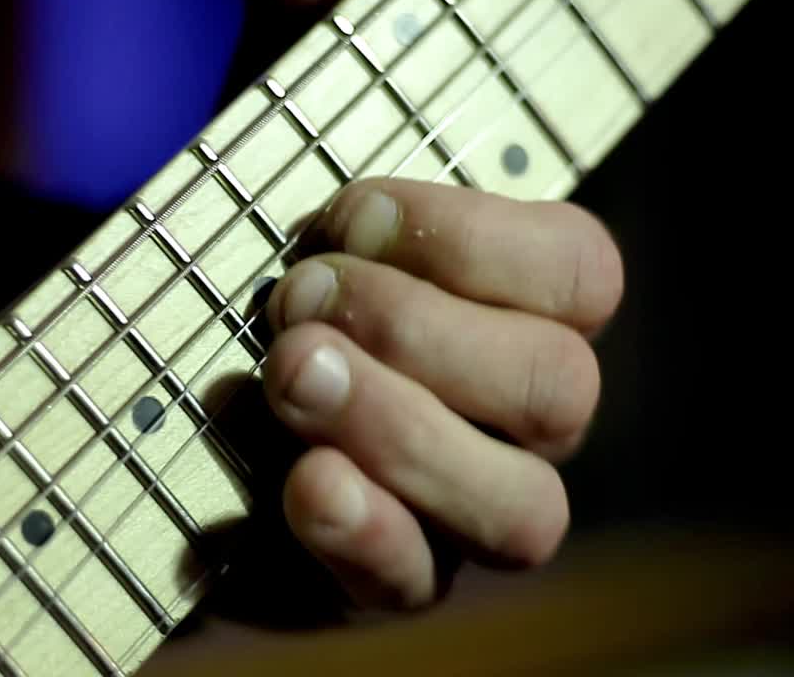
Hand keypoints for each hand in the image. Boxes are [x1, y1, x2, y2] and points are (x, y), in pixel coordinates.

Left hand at [261, 178, 623, 609]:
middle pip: (560, 387)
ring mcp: (474, 518)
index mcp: (533, 318)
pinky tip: (308, 483)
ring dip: (398, 428)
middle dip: (416, 330)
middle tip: (297, 300)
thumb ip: (350, 213)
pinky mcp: (399, 586)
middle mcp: (531, 427)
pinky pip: (420, 583)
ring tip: (293, 374)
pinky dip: (367, 530)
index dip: (468, 238)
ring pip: (519, 507)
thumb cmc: (287, 307)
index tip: (350, 217)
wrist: (214, 434)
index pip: (579, 272)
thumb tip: (347, 207)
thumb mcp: (320, 241)